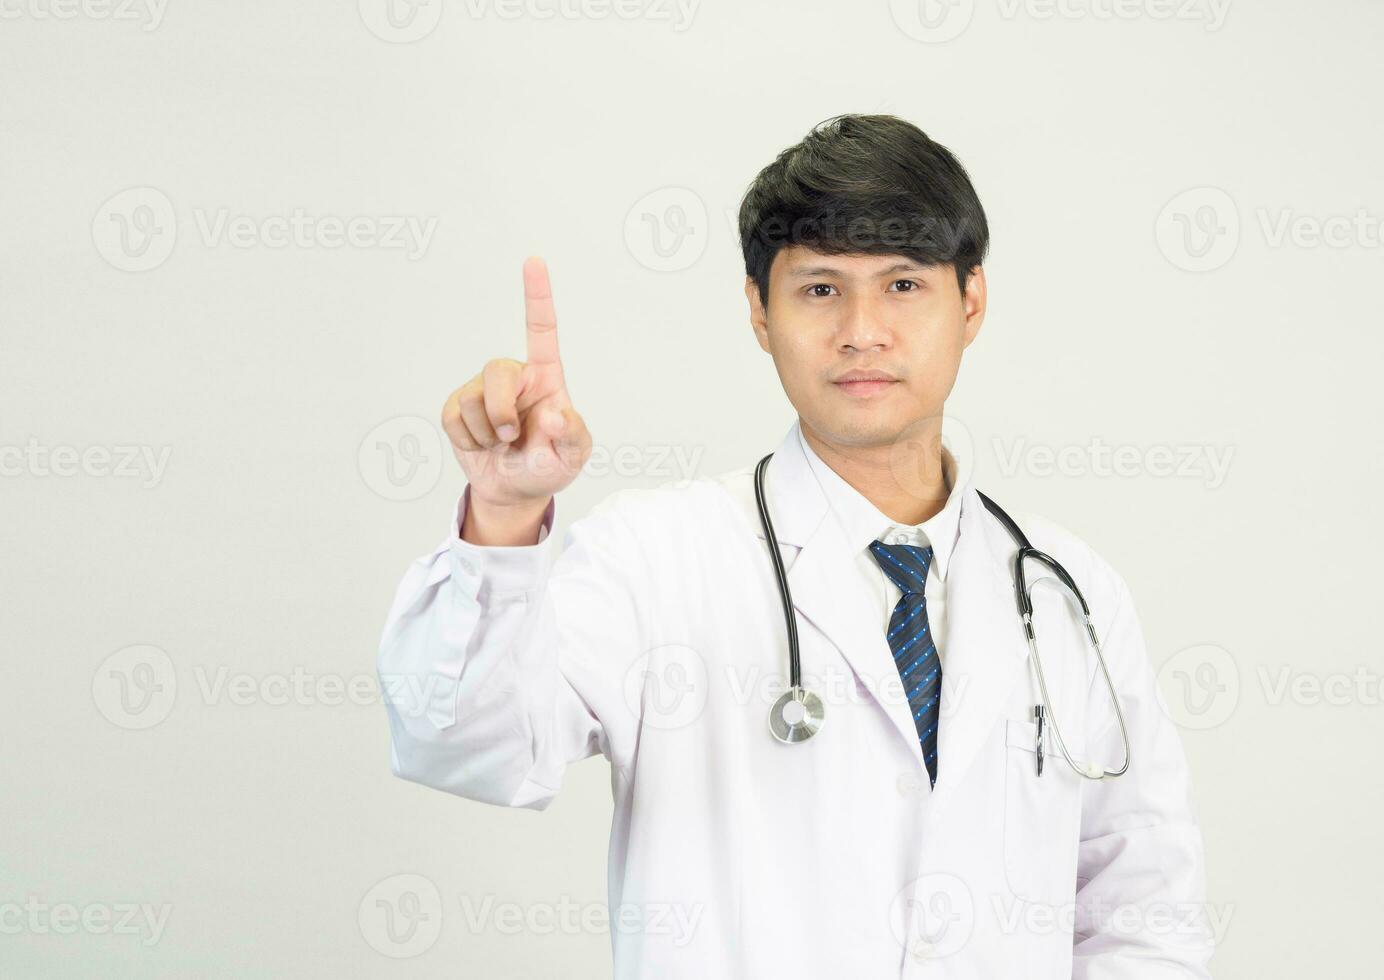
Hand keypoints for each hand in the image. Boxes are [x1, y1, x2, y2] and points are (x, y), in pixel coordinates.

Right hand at [442, 257, 591, 510]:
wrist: (515, 490)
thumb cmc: (549, 466)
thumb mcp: (573, 456)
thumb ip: (572, 435)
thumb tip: (552, 414)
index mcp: (546, 377)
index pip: (542, 330)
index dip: (537, 296)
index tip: (533, 261)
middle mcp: (514, 377)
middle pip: (497, 371)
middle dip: (500, 411)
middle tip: (511, 437)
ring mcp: (483, 390)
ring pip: (471, 399)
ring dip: (486, 432)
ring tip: (501, 444)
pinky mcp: (457, 407)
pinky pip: (452, 417)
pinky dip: (467, 440)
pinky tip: (482, 446)